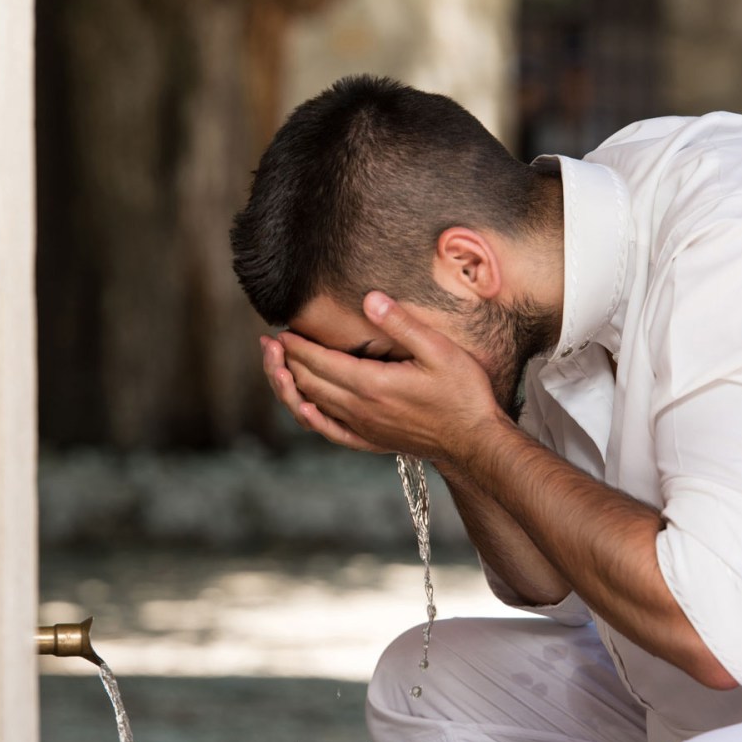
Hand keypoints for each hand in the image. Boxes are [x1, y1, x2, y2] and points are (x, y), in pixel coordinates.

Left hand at [279, 291, 506, 460]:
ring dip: (288, 387)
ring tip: (275, 369)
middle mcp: (359, 409)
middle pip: (307, 384)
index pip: (319, 362)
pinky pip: (328, 431)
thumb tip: (369, 299)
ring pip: (311, 407)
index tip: (282, 331)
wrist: (474, 442)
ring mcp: (363, 428)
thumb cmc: (462, 394)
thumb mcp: (439, 350)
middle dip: (283, 362)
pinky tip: (302, 408)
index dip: (297, 346)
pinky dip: (309, 417)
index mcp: (371, 385)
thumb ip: (402, 324)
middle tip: (267, 344)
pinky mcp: (370, 441)